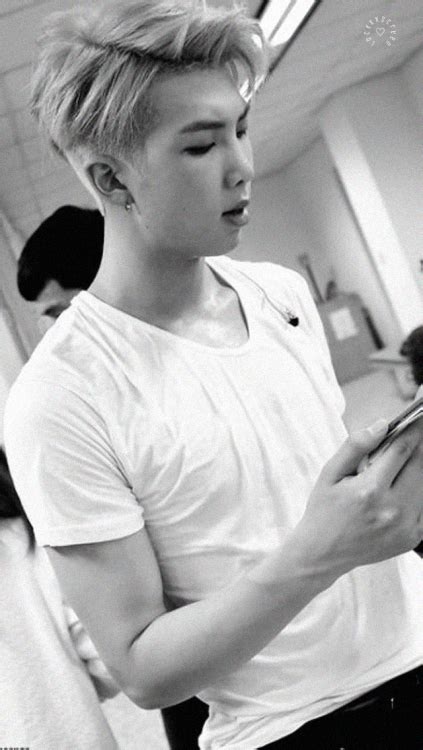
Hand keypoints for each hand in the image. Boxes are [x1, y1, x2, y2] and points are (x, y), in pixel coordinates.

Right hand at [295, 418, 422, 578]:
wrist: (322, 554)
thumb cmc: (324, 509)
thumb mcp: (330, 473)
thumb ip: (355, 446)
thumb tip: (382, 425)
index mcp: (369, 490)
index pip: (402, 449)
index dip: (414, 429)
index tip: (418, 415)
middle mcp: (393, 510)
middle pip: (420, 464)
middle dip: (416, 447)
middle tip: (406, 439)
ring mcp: (406, 527)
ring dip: (415, 469)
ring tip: (392, 470)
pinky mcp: (413, 538)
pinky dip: (415, 490)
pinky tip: (396, 490)